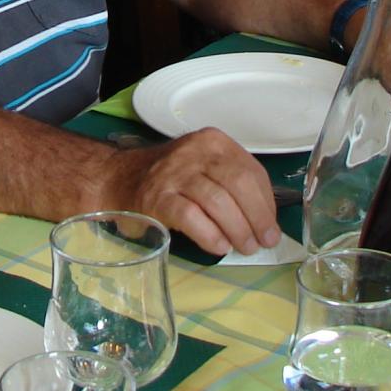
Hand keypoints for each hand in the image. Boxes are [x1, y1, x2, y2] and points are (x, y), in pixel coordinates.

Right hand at [101, 129, 279, 256]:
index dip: (266, 204)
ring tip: (244, 248)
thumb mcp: (204, 167)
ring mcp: (174, 173)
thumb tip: (265, 220)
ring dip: (238, 230)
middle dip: (257, 218)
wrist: (119, 180)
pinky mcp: (158, 197)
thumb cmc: (171, 180)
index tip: (271, 227)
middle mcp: (195, 152)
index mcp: (213, 142)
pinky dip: (210, 235)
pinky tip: (219, 246)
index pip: (252, 171)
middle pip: (238, 184)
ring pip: (218, 201)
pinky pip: (191, 217)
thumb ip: (233, 184)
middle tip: (263, 242)